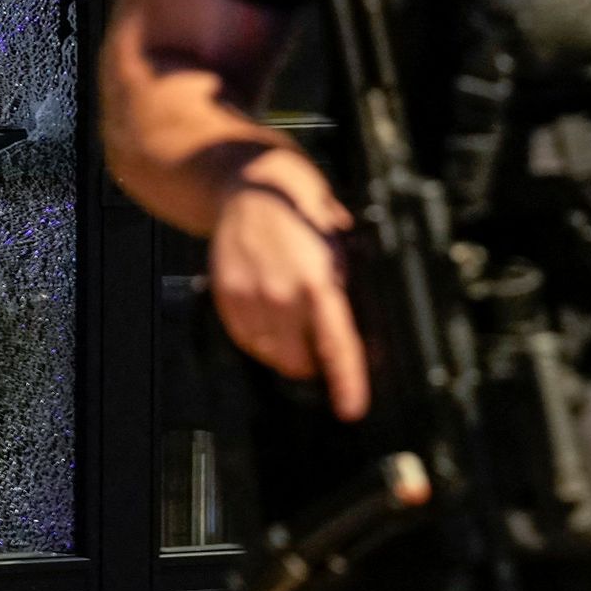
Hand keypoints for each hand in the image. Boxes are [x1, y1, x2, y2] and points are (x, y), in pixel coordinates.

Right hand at [206, 148, 369, 419]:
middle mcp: (281, 296)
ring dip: (287, 351)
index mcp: (317, 282)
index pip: (336, 345)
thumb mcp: (341, 243)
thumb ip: (347, 287)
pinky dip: (262, 338)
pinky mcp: (226, 296)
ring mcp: (249, 297)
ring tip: (297, 322)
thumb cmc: (302, 207)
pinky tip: (273, 314)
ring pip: (271, 355)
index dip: (346, 383)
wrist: (249, 182)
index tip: (351, 408)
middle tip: (324, 347)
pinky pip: (247, 339)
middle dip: (315, 362)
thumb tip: (363, 328)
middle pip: (299, 361)